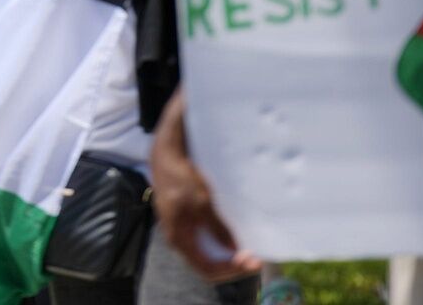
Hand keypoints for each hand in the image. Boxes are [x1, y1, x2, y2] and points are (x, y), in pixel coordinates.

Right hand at [150, 91, 260, 281]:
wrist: (166, 151)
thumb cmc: (180, 175)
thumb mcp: (200, 201)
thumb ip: (215, 226)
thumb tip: (233, 249)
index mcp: (179, 239)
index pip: (208, 269)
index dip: (232, 270)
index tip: (253, 260)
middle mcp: (181, 238)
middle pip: (210, 262)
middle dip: (234, 261)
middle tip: (257, 254)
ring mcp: (184, 228)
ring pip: (211, 250)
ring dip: (231, 249)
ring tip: (250, 242)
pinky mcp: (189, 217)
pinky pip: (209, 236)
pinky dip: (225, 236)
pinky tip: (237, 228)